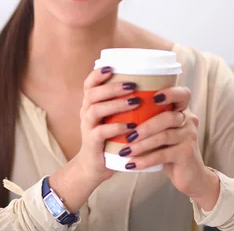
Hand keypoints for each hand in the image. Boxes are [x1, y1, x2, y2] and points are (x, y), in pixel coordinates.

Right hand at [73, 66, 141, 185]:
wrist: (95, 165)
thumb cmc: (109, 137)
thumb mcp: (111, 118)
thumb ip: (121, 103)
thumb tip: (147, 85)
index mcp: (90, 103)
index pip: (89, 83)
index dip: (98, 74)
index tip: (111, 67)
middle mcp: (85, 112)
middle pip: (93, 93)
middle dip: (113, 87)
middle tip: (132, 85)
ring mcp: (87, 127)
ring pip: (96, 109)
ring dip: (116, 104)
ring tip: (135, 102)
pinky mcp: (91, 142)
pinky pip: (100, 132)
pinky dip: (116, 127)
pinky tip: (130, 126)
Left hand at [118, 87, 218, 206]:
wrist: (188, 175)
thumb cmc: (167, 148)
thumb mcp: (158, 130)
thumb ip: (146, 118)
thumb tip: (114, 109)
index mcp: (181, 110)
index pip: (182, 94)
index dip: (170, 93)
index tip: (153, 96)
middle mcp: (188, 121)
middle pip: (168, 117)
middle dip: (145, 126)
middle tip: (127, 135)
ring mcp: (189, 137)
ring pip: (164, 136)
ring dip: (141, 145)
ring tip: (124, 151)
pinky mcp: (187, 154)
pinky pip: (163, 155)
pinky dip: (145, 160)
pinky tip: (131, 164)